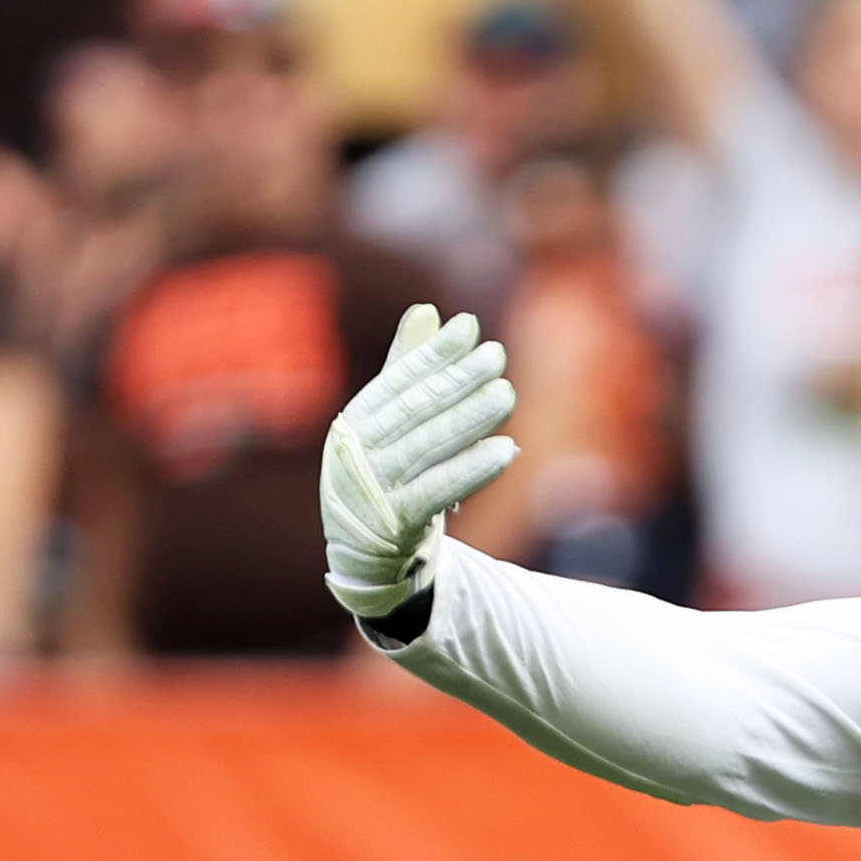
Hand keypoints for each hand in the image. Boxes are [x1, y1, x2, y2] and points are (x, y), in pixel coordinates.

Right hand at [321, 304, 517, 621]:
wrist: (364, 550)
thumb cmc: (382, 472)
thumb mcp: (387, 421)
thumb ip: (406, 368)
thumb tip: (427, 309)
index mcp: (354, 421)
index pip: (398, 380)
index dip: (434, 353)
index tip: (469, 326)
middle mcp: (359, 452)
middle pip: (416, 410)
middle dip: (459, 381)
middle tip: (498, 357)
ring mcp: (375, 488)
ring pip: (430, 447)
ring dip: (471, 420)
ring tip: (506, 395)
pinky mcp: (398, 522)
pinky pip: (440, 491)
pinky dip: (473, 470)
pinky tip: (507, 450)